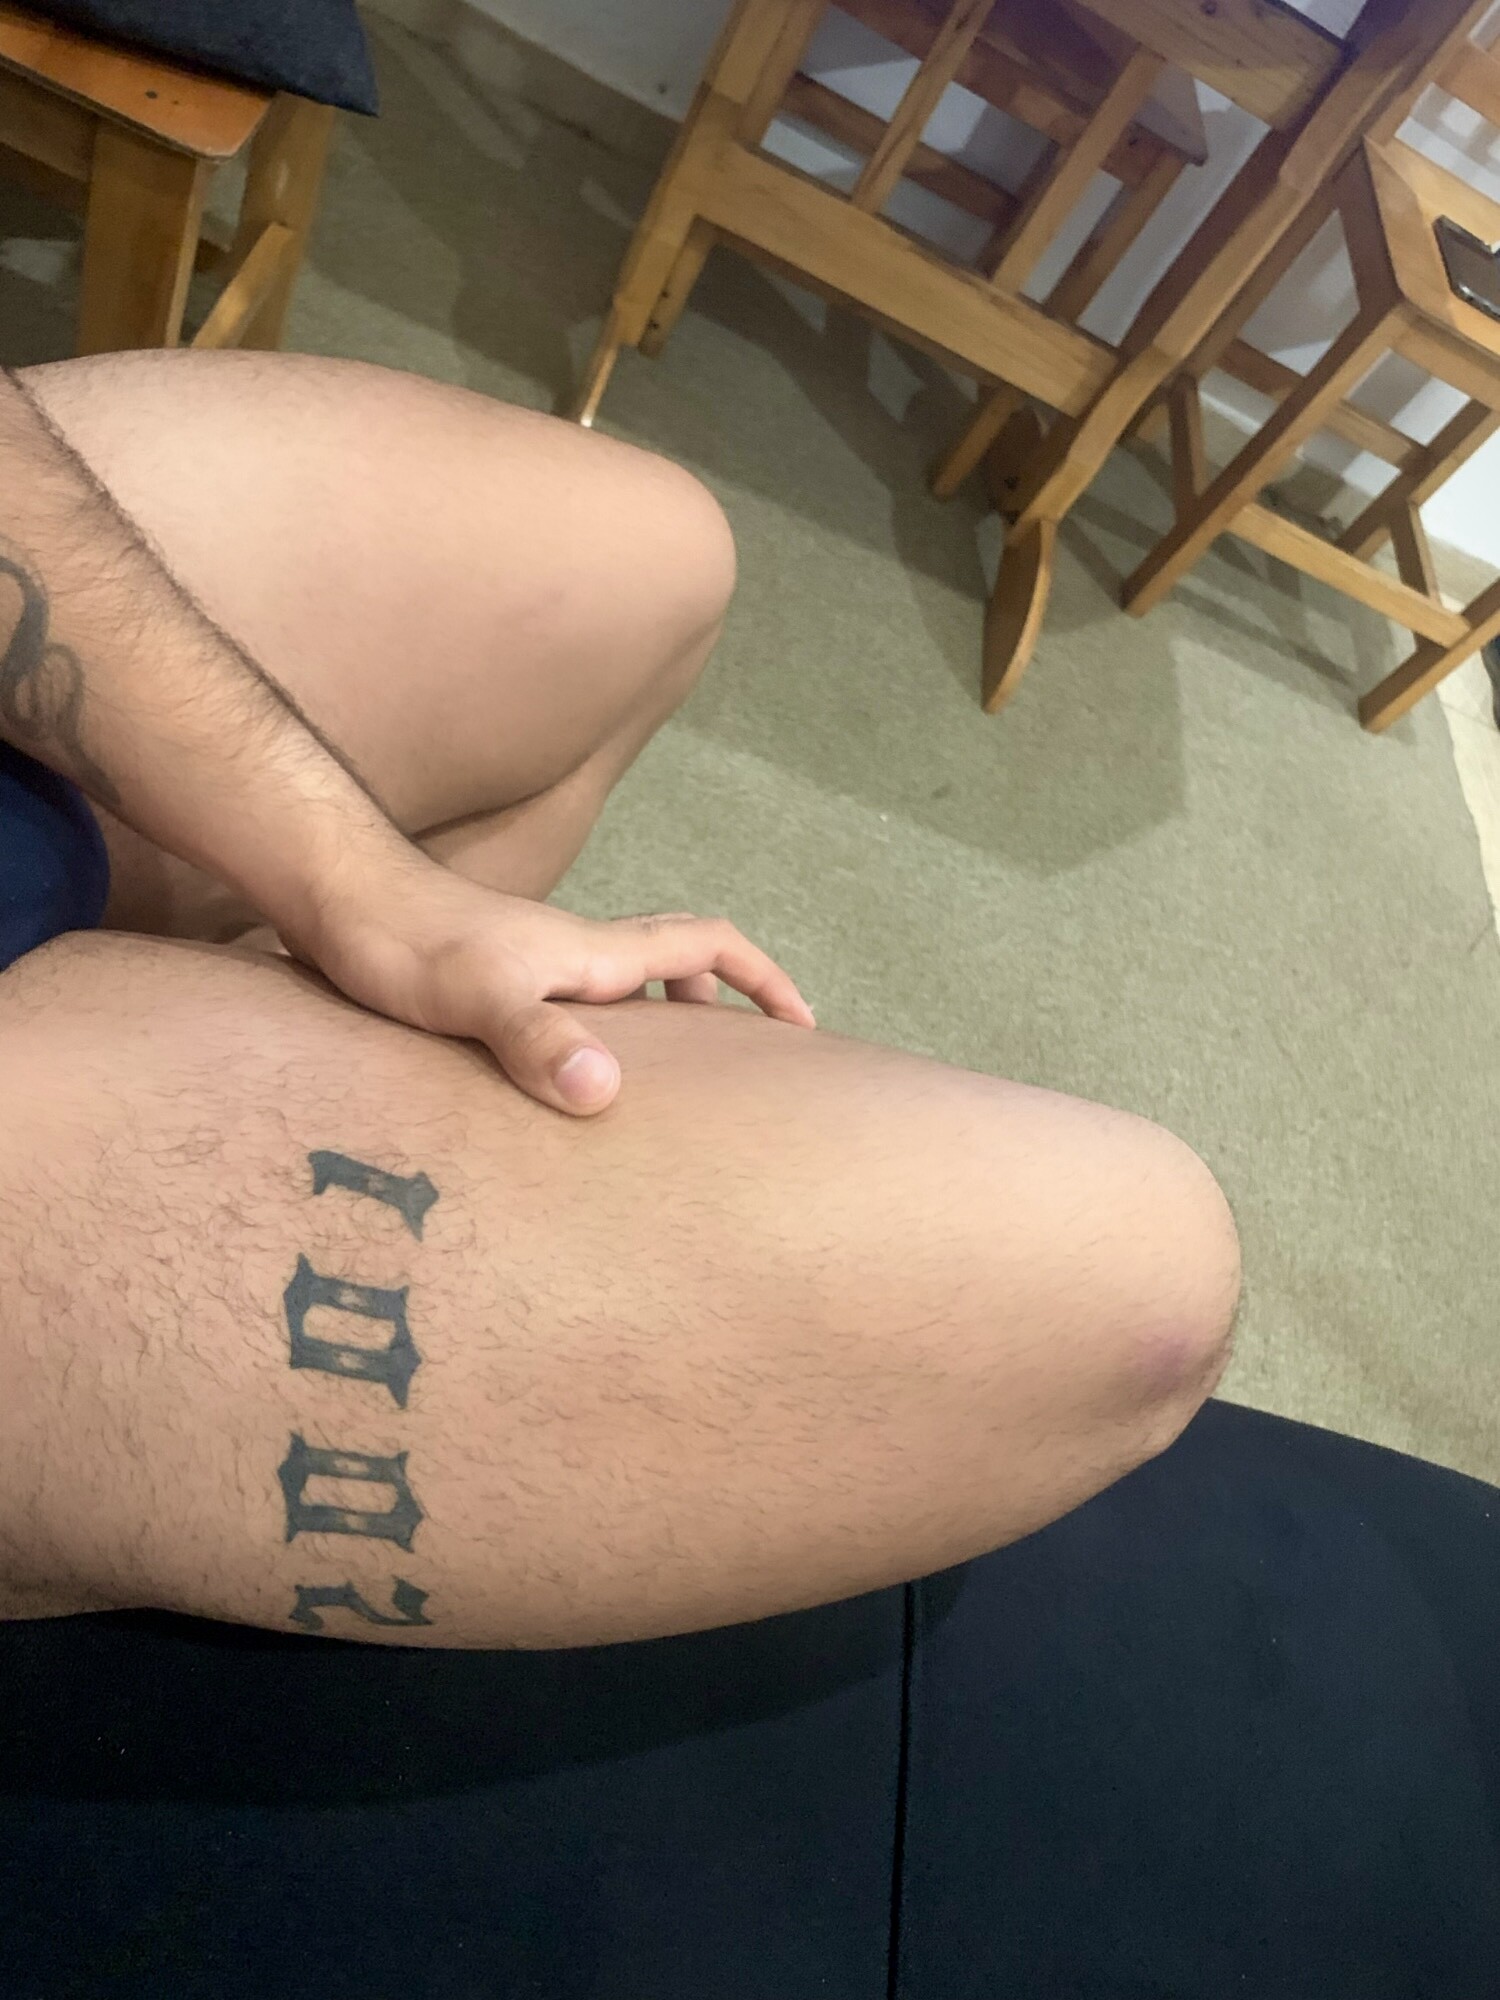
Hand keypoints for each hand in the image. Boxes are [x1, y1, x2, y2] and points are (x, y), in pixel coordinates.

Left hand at [287, 853, 815, 1114]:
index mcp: (596, 953)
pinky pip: (576, 1015)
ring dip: (662, 1032)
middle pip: (678, 969)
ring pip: (627, 994)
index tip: (803, 1029)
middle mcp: (578, 956)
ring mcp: (538, 969)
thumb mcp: (478, 995)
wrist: (334, 901)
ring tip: (666, 1100)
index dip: (763, 982)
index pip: (707, 946)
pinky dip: (599, 1047)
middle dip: (726, 1015)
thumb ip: (540, 1040)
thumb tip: (606, 1092)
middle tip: (746, 1079)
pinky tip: (566, 1094)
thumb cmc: (405, 944)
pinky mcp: (496, 986)